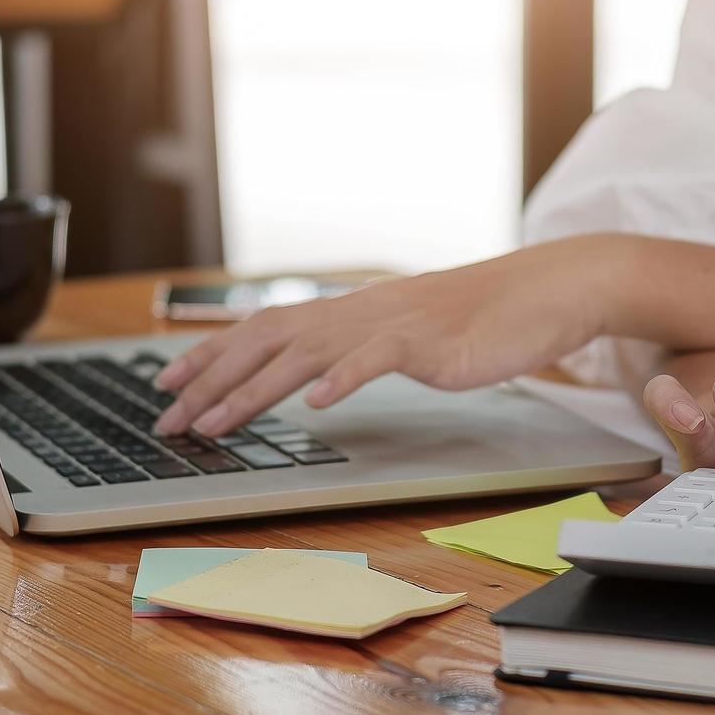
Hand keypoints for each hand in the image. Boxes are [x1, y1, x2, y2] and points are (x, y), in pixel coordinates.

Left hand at [151, 237, 615, 435]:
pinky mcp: (428, 343)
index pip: (263, 326)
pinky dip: (342, 379)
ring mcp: (391, 325)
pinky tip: (316, 403)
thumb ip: (361, 348)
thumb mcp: (408, 333)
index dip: (211, 353)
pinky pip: (376, 359)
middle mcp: (359, 312)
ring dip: (253, 390)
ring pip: (305, 353)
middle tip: (168, 419)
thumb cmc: (482, 320)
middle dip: (210, 380)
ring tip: (214, 423)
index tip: (168, 382)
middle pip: (267, 339)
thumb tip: (318, 373)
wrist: (546, 292)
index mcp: (351, 311)